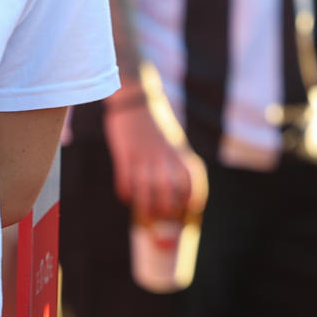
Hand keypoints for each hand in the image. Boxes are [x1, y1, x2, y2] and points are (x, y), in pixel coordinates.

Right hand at [103, 96, 207, 224]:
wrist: (136, 98)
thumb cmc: (155, 121)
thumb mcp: (173, 138)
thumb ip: (176, 157)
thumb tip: (181, 181)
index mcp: (177, 150)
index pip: (190, 179)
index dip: (191, 196)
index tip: (190, 210)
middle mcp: (162, 154)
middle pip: (168, 187)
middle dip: (166, 206)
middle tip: (162, 218)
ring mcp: (143, 154)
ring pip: (145, 187)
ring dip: (145, 204)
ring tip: (144, 215)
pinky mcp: (125, 152)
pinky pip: (125, 177)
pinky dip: (126, 190)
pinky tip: (125, 197)